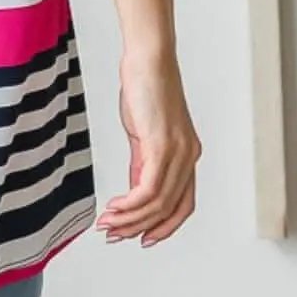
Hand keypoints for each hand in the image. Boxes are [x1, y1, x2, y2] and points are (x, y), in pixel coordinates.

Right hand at [96, 50, 201, 246]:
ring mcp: (178, 152)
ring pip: (158, 204)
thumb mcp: (144, 131)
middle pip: (169, 210)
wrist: (148, 59)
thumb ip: (142, 161)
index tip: (141, 237)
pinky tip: (113, 206)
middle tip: (114, 234)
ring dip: (130, 219)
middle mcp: (189, 157)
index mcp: (188, 155)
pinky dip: (130, 204)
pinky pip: (148, 188)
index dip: (164, 226)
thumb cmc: (146, 86)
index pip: (183, 205)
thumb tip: (135, 189)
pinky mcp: (162, 145)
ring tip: (107, 223)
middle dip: (139, 228)